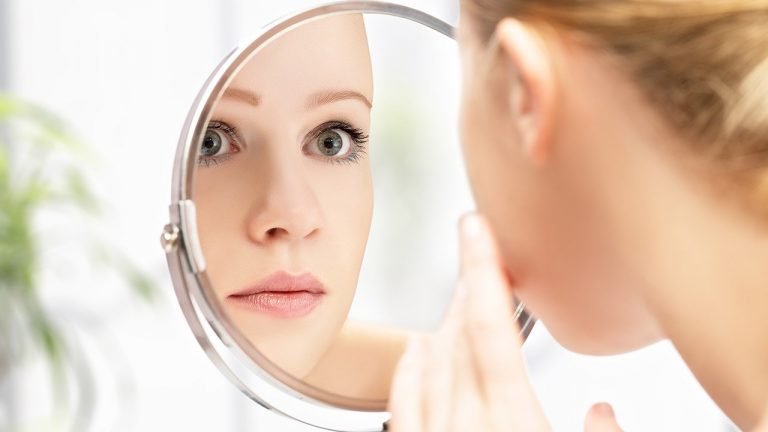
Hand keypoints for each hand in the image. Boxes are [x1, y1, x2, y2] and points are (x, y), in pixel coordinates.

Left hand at [388, 213, 622, 431]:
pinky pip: (402, 402)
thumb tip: (603, 411)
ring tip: (459, 294)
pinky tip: (414, 349)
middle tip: (479, 257)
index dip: (482, 269)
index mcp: (514, 421)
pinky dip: (408, 368)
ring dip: (447, 323)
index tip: (475, 227)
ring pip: (433, 362)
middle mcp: (467, 424)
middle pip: (461, 337)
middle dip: (471, 290)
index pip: (491, 326)